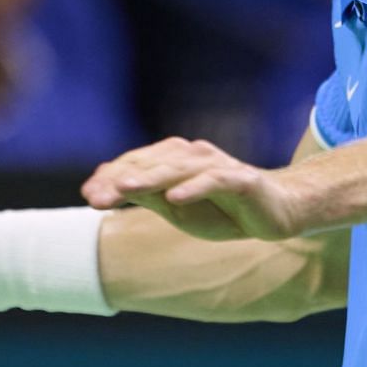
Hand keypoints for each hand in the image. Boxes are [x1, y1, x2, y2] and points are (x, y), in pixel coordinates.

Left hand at [80, 137, 309, 240]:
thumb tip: (107, 188)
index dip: (111, 178)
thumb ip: (146, 196)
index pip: (137, 164)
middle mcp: (193, 156)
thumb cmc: (223, 209)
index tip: (88, 196)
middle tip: (95, 197)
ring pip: (178, 169)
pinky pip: (215, 181)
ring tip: (126, 188)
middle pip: (152, 164)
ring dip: (150, 179)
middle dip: (122, 180)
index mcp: (175, 160)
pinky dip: (195, 188)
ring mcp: (217, 165)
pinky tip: (176, 197)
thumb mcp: (177, 208)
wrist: (278, 211)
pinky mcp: (241, 180)